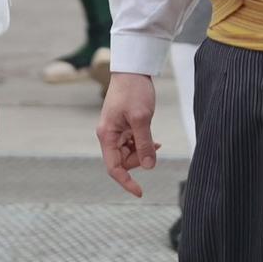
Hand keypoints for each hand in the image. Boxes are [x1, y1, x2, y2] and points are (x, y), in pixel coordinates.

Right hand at [97, 72, 159, 196]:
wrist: (133, 69)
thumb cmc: (134, 90)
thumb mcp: (141, 118)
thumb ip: (144, 144)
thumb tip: (149, 167)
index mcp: (107, 135)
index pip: (114, 168)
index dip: (126, 182)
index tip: (140, 193)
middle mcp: (109, 136)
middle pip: (124, 161)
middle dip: (140, 160)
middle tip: (154, 146)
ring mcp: (116, 131)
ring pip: (130, 153)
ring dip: (143, 151)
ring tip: (155, 142)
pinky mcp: (124, 126)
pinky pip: (133, 144)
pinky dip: (143, 144)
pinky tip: (153, 140)